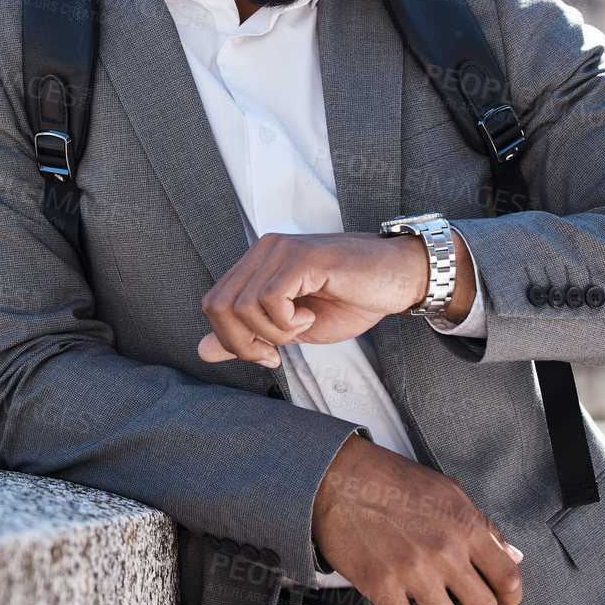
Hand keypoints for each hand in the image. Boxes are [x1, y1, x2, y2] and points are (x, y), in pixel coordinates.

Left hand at [198, 231, 444, 366]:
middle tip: (277, 351)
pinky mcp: (301, 258)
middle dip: (243, 343)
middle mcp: (263, 250)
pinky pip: (270, 299)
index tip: (267, 355)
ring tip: (302, 325)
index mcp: (256, 263)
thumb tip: (203, 351)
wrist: (400, 279)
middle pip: (217, 306)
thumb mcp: (292, 329)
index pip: (213, 303)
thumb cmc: (351, 300)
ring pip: (242, 305)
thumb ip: (249, 336)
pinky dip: (287, 321)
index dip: (231, 339)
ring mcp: (280, 250)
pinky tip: (309, 315)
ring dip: (272, 332)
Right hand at [313, 435, 523, 604]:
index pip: (508, 578)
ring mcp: (413, 571)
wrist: (335, 477)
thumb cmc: (387, 479)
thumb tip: (509, 553)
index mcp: (464, 526)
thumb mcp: (446, 491)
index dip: (510, 597)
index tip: (503, 600)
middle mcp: (443, 551)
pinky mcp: (382, 585)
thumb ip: (481, 525)